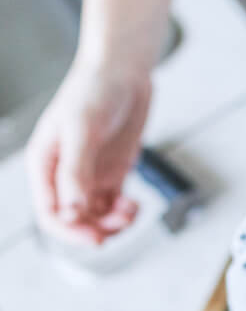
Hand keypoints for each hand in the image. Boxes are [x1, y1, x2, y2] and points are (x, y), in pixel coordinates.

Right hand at [27, 61, 150, 245]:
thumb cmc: (95, 91)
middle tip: (119, 223)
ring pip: (97, 217)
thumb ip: (76, 172)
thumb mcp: (82, 130)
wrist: (123, 72)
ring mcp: (89, 175)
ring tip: (130, 210)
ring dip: (115, 223)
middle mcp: (65, 174)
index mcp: (45, 164)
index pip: (50, 213)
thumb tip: (73, 212)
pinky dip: (125, 213)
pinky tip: (135, 205)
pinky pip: (114, 207)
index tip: (95, 238)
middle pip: (74, 221)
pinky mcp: (111, 174)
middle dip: (96, 230)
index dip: (70, 231)